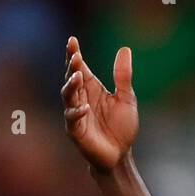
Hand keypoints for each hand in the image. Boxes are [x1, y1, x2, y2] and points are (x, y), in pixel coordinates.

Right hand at [61, 37, 137, 172]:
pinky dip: (77, 112)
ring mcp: (76, 113)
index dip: (74, 54)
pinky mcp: (76, 130)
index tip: (72, 40)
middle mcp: (81, 98)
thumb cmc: (121, 127)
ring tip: (78, 76)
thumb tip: (125, 49)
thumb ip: (123, 76)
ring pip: (68, 96)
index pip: (80, 68)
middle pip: (72, 78)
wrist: (120, 155)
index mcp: (91, 88)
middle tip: (75, 55)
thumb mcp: (126, 99)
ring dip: (71, 85)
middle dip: (72, 66)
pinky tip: (84, 107)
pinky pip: (72, 119)